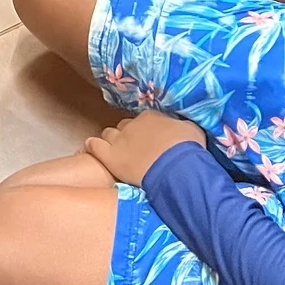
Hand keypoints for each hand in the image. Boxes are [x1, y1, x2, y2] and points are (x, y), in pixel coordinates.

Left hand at [84, 114, 205, 186]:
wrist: (177, 168)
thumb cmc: (189, 150)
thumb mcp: (192, 130)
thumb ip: (183, 125)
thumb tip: (183, 126)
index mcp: (152, 116)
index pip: (144, 121)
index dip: (147, 132)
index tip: (151, 141)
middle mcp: (133, 124)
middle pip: (125, 127)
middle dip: (129, 136)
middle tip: (137, 150)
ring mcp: (119, 139)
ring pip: (108, 134)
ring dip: (112, 141)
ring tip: (117, 152)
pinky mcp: (109, 156)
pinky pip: (94, 145)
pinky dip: (92, 146)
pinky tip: (91, 148)